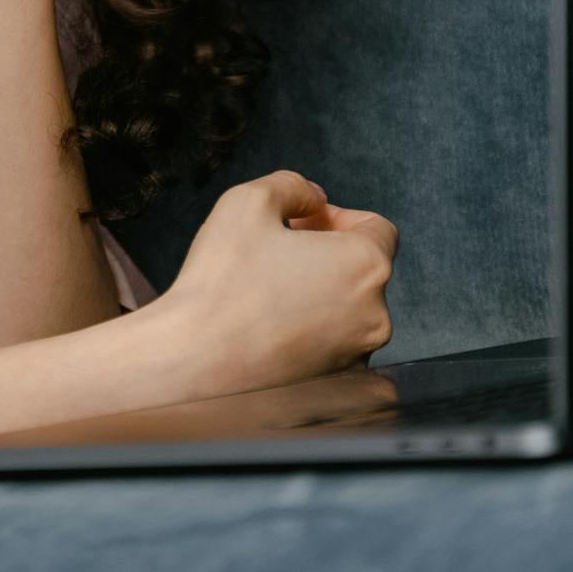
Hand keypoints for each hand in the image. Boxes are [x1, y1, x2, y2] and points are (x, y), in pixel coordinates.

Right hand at [155, 170, 399, 401]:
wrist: (194, 364)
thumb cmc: (222, 283)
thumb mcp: (249, 201)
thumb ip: (293, 185)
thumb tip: (313, 198)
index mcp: (367, 266)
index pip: (378, 228)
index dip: (338, 217)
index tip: (302, 223)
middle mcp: (375, 315)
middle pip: (364, 269)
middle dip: (326, 253)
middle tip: (278, 251)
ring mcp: (357, 356)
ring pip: (348, 309)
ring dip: (319, 292)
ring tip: (268, 290)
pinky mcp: (335, 386)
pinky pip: (332, 345)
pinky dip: (310, 331)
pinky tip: (269, 326)